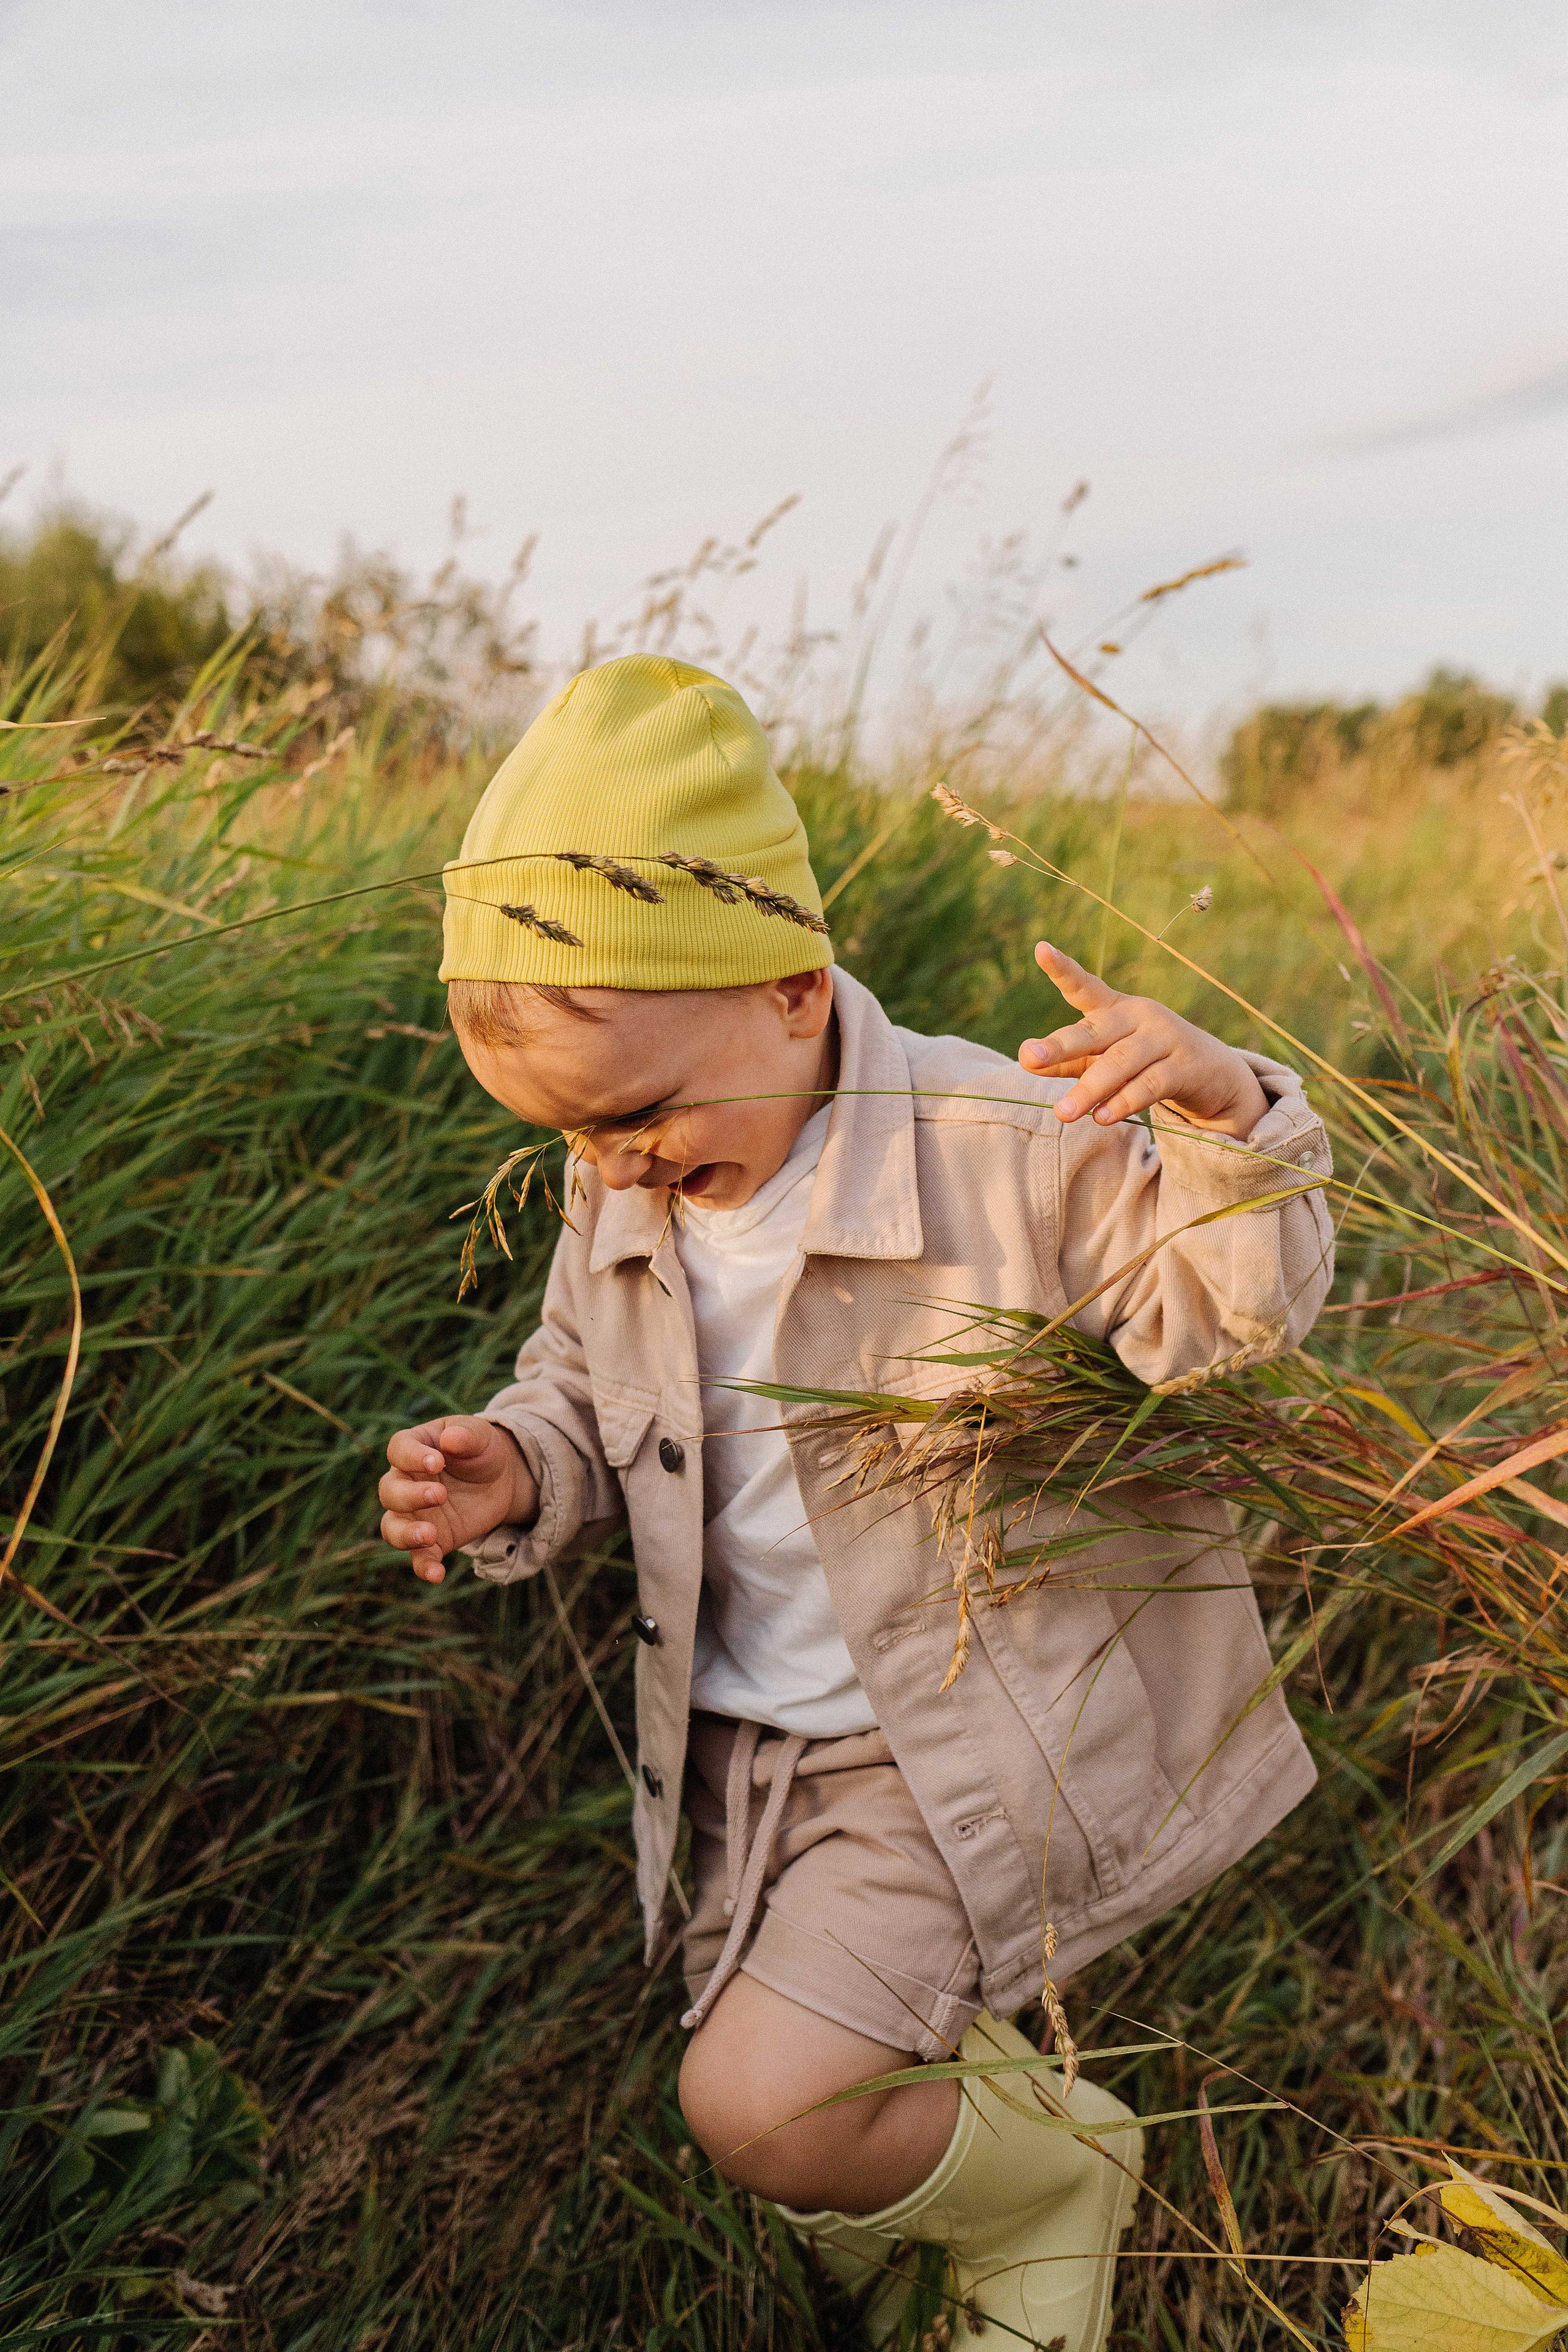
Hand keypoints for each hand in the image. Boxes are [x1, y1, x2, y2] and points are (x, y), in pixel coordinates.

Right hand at [379, 1415, 537, 1584]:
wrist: (500, 1479)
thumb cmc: (482, 1450)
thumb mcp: (482, 1437)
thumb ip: (467, 1435)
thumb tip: (450, 1438)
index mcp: (413, 1448)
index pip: (399, 1449)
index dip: (412, 1456)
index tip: (438, 1463)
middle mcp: (405, 1482)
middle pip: (389, 1491)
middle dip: (410, 1495)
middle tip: (440, 1495)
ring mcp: (414, 1514)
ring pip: (392, 1528)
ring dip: (406, 1535)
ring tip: (430, 1535)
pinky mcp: (431, 1540)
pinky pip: (418, 1557)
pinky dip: (424, 1567)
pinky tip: (437, 1575)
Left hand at [1019, 942, 1269, 1137]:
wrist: (1211, 1074)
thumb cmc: (1144, 1061)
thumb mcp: (1103, 1057)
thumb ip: (1067, 1059)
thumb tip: (1025, 1058)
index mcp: (1115, 1008)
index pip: (1085, 986)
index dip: (1063, 969)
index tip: (1041, 949)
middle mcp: (1139, 1015)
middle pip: (1096, 1030)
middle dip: (1061, 1045)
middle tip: (1030, 1058)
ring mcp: (1164, 1038)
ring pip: (1121, 1062)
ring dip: (1090, 1089)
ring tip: (1064, 1112)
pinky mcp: (1184, 1067)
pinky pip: (1149, 1085)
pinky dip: (1124, 1102)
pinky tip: (1102, 1117)